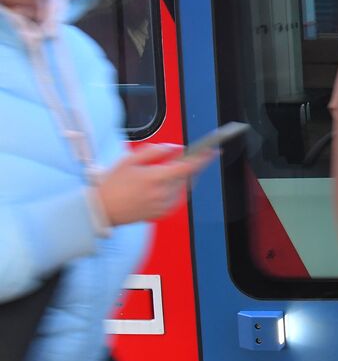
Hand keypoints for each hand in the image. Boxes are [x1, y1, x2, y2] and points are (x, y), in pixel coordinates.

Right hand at [96, 143, 215, 225]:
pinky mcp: (163, 213)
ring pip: (184, 187)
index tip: (212, 151)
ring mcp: (163, 205)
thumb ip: (155, 151)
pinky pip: (177, 198)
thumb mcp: (130, 160)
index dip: (202, 158)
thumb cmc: (114, 184)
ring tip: (167, 173)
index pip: (187, 166)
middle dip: (190, 166)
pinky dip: (176, 189)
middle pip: (188, 176)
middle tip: (186, 159)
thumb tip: (176, 148)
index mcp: (156, 178)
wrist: (102, 209)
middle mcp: (163, 193)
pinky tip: (164, 185)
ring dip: (182, 178)